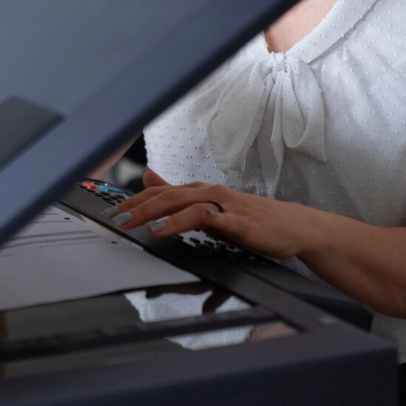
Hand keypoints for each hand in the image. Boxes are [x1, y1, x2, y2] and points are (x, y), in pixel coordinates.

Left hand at [109, 169, 317, 260]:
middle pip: (170, 197)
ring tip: (147, 229)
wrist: (292, 226)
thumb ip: (177, 193)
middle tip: (119, 220)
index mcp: (200, 191)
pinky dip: (202, 222)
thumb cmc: (249, 216)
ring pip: (191, 205)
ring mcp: (228, 207)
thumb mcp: (208, 204)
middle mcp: (211, 194)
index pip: (160, 192)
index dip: (135, 201)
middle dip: (141, 209)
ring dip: (166, 217)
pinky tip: (188, 227)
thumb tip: (147, 176)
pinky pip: (221, 220)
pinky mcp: (245, 223)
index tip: (112, 213)